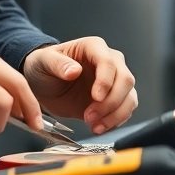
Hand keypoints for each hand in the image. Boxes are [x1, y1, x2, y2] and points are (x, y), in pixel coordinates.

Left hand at [22, 37, 137, 134]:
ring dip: (115, 115)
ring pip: (130, 97)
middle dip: (111, 102)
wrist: (44, 85)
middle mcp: (110, 61)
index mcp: (93, 47)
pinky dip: (114, 122)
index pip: (109, 62)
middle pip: (125, 80)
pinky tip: (97, 127)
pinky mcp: (114, 100)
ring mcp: (114, 81)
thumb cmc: (44, 67)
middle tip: (89, 116)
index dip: (105, 81)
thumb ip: (58, 64)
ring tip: (93, 125)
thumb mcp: (44, 62)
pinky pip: (125, 111)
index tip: (96, 97)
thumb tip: (74, 70)